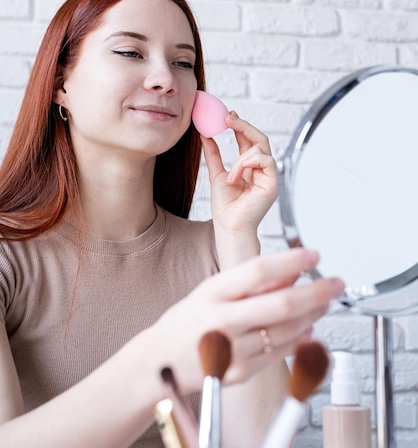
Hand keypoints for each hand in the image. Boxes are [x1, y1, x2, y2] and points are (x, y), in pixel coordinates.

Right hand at [149, 248, 343, 390]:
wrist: (160, 363)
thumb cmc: (187, 321)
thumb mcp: (211, 291)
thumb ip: (250, 284)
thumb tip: (290, 273)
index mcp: (212, 293)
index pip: (258, 271)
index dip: (290, 261)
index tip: (312, 254)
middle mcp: (222, 321)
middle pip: (281, 303)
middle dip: (317, 291)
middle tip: (335, 283)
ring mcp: (233, 350)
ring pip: (287, 330)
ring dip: (313, 314)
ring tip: (325, 302)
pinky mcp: (241, 373)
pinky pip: (280, 353)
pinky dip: (299, 338)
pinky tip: (308, 327)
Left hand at [201, 112, 277, 264]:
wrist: (229, 226)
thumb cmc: (225, 207)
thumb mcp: (215, 173)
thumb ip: (213, 154)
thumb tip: (204, 134)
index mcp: (250, 167)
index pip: (248, 140)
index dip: (239, 126)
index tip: (227, 115)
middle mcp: (261, 169)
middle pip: (259, 139)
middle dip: (244, 126)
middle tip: (228, 117)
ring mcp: (268, 176)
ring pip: (261, 148)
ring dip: (241, 158)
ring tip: (230, 176)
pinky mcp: (272, 183)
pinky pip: (265, 160)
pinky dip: (248, 164)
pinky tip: (237, 177)